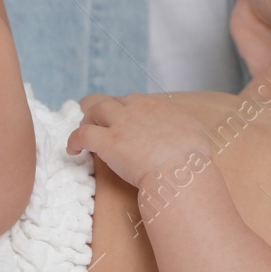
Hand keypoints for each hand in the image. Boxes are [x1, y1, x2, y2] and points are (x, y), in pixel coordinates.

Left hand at [66, 94, 211, 189]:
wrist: (181, 170)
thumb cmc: (193, 159)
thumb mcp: (198, 136)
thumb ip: (189, 129)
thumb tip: (190, 135)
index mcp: (160, 107)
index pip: (137, 101)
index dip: (128, 110)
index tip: (125, 121)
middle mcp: (139, 109)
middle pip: (115, 102)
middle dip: (106, 111)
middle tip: (100, 123)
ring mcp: (122, 124)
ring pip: (96, 110)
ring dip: (88, 119)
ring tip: (84, 130)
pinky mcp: (108, 142)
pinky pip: (82, 134)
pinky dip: (74, 140)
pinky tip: (72, 151)